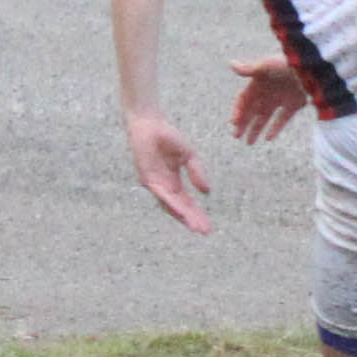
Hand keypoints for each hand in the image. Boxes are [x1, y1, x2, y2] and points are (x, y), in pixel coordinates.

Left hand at [126, 109, 214, 231]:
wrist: (149, 124)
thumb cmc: (166, 137)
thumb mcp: (188, 155)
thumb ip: (197, 172)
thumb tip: (207, 192)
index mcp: (173, 181)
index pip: (187, 202)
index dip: (197, 214)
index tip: (208, 227)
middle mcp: (163, 186)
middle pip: (179, 208)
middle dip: (192, 220)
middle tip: (205, 232)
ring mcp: (154, 184)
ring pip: (170, 205)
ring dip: (183, 216)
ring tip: (195, 226)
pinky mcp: (147, 178)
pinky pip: (161, 194)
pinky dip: (171, 204)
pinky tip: (181, 211)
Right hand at [225, 52, 314, 143]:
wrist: (312, 66)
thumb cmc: (286, 62)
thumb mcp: (266, 65)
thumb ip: (249, 69)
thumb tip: (231, 64)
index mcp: (258, 83)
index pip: (243, 99)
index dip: (238, 110)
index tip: (234, 122)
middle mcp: (268, 92)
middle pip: (252, 111)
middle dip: (243, 123)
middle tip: (236, 136)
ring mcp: (281, 99)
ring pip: (265, 117)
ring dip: (256, 129)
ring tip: (249, 142)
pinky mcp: (295, 104)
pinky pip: (283, 119)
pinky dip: (276, 128)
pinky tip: (268, 138)